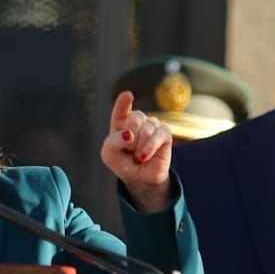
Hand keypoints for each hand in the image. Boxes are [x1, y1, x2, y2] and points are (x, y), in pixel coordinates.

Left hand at [101, 91, 172, 212]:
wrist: (140, 177)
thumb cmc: (123, 163)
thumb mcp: (109, 155)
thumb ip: (113, 142)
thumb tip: (129, 134)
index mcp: (120, 121)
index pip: (121, 109)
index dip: (124, 102)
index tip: (128, 96)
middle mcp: (137, 120)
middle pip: (134, 119)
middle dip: (130, 139)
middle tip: (129, 151)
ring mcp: (152, 124)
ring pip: (146, 129)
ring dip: (139, 148)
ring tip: (138, 156)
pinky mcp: (165, 132)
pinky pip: (159, 134)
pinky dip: (150, 147)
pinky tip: (144, 156)